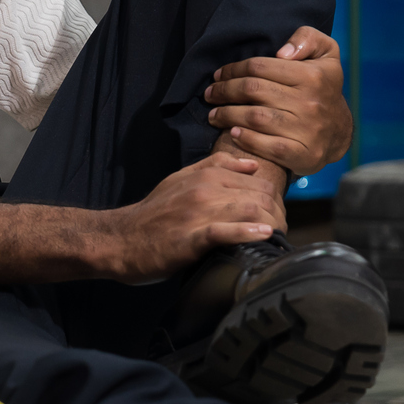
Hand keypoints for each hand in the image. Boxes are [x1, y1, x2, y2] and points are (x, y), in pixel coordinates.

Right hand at [97, 152, 281, 282]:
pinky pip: (224, 231)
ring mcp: (197, 213)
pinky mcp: (190, 238)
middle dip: (277, 213)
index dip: (274, 198)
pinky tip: (262, 236)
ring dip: (270, 224)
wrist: (121, 238)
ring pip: (247, 209)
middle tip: (283, 231)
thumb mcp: (182, 179)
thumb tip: (252, 164)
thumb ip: (216, 168)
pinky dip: (247, 232)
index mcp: (205, 174)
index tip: (278, 215)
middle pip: (258, 194)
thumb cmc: (154, 213)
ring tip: (277, 237)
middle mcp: (204, 189)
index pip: (257, 180)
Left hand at [203, 26, 352, 177]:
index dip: (233, 69)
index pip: (259, 67)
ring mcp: (307, 131)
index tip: (218, 75)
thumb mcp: (326, 53)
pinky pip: (268, 147)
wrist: (339, 130)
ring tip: (214, 114)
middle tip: (210, 94)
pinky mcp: (304, 155)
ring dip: (227, 115)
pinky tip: (233, 133)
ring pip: (255, 118)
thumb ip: (307, 39)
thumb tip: (282, 53)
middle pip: (253, 91)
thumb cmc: (323, 86)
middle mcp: (310, 103)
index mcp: (312, 75)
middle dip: (224, 91)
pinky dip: (246, 140)